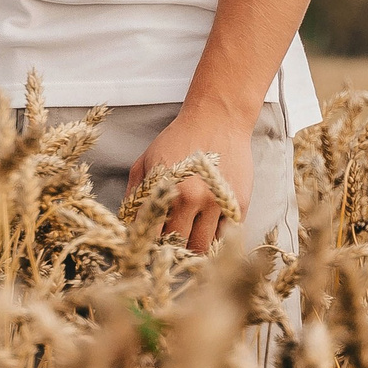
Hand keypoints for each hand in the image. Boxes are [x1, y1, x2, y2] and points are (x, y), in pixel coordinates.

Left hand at [126, 104, 252, 253]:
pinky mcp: (240, 203)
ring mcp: (219, 202)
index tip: (149, 247)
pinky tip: (208, 228)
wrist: (217, 118)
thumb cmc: (178, 139)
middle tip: (169, 245)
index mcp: (167, 190)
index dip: (150, 245)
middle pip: (181, 246)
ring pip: (205, 247)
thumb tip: (127, 225)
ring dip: (195, 247)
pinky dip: (216, 238)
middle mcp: (194, 199)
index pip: (154, 235)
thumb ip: (135, 194)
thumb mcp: (147, 161)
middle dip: (172, 249)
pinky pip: (227, 236)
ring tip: (189, 238)